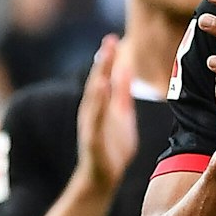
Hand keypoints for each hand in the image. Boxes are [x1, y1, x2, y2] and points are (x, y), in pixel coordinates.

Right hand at [72, 35, 137, 192]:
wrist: (102, 178)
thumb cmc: (113, 146)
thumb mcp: (122, 115)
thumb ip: (122, 92)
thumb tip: (125, 68)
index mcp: (99, 106)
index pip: (103, 78)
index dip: (107, 59)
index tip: (113, 38)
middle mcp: (91, 112)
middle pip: (96, 83)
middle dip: (103, 63)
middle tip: (109, 41)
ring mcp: (90, 125)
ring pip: (93, 99)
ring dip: (98, 80)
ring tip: (103, 61)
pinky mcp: (93, 140)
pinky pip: (96, 120)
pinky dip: (98, 105)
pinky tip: (101, 91)